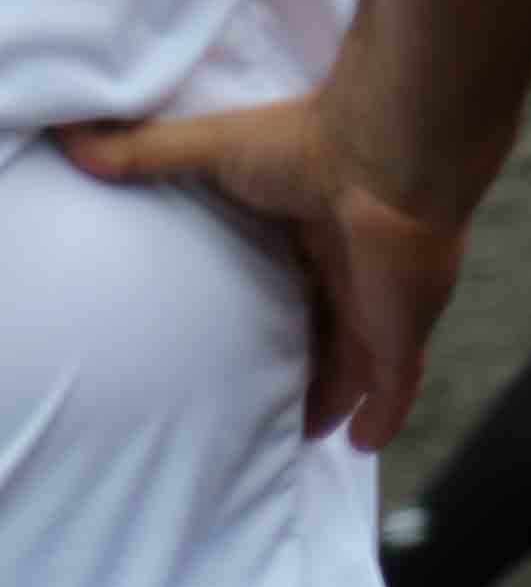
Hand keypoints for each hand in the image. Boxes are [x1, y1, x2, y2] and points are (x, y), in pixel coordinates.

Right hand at [55, 80, 464, 450]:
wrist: (385, 160)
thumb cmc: (306, 145)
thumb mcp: (211, 148)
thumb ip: (148, 154)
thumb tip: (74, 143)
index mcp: (314, 225)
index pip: (292, 274)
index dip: (271, 302)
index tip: (240, 327)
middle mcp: (352, 268)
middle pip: (326, 326)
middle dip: (304, 357)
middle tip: (267, 391)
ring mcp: (381, 304)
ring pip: (358, 366)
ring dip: (335, 398)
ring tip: (302, 432)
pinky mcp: (400, 334)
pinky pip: (395, 389)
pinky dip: (382, 417)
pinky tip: (361, 443)